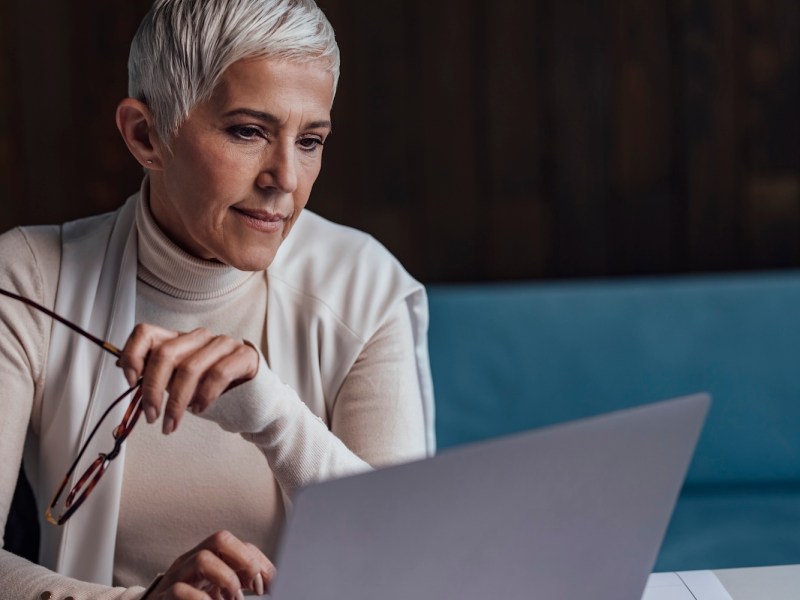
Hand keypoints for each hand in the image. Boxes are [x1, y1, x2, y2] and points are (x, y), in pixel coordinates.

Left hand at [117, 323, 259, 433]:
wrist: (253, 402)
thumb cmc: (214, 393)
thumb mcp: (179, 385)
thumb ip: (157, 377)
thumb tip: (127, 373)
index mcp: (180, 340)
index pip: (146, 333)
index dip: (133, 354)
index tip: (130, 380)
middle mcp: (200, 337)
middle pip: (166, 353)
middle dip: (153, 389)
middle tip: (151, 416)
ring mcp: (224, 344)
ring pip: (190, 367)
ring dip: (177, 402)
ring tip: (173, 422)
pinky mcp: (244, 356)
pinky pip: (218, 374)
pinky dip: (204, 396)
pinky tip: (200, 408)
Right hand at [147, 530, 274, 598]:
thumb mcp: (217, 591)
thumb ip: (239, 582)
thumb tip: (273, 583)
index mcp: (206, 557)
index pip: (235, 542)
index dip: (256, 560)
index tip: (268, 585)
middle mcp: (190, 562)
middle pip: (220, 539)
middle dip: (244, 560)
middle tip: (254, 588)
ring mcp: (174, 578)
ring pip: (202, 559)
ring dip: (226, 580)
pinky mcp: (162, 597)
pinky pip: (180, 590)